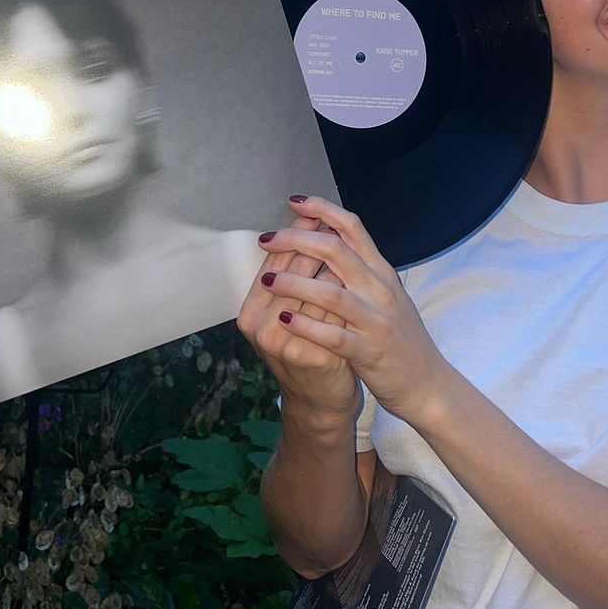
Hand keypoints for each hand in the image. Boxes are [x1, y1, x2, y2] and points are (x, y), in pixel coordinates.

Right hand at [237, 212, 359, 423]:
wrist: (321, 397)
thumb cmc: (309, 343)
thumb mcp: (294, 306)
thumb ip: (296, 269)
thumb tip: (312, 216)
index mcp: (250, 309)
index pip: (273, 261)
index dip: (295, 234)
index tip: (315, 211)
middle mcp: (258, 326)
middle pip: (290, 272)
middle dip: (313, 245)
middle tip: (332, 223)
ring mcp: (281, 344)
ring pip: (310, 293)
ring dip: (330, 268)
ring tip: (348, 247)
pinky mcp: (308, 358)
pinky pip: (330, 318)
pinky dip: (344, 299)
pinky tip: (357, 283)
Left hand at [256, 196, 447, 423]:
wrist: (427, 382)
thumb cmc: (400, 336)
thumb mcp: (387, 293)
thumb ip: (362, 267)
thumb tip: (331, 236)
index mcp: (382, 271)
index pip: (353, 227)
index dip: (322, 209)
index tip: (294, 201)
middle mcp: (380, 289)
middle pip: (336, 250)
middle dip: (296, 240)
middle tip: (266, 239)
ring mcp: (374, 320)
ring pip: (331, 292)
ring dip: (295, 282)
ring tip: (268, 280)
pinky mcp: (368, 351)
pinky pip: (333, 336)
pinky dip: (307, 326)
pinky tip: (284, 319)